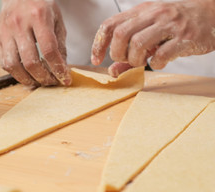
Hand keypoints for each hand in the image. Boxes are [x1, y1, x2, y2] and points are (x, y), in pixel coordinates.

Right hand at [0, 0, 70, 86]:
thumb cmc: (40, 6)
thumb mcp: (57, 20)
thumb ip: (60, 45)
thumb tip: (62, 69)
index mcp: (38, 17)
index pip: (49, 50)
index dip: (58, 69)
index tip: (64, 79)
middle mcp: (19, 24)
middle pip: (30, 61)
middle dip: (43, 77)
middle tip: (51, 82)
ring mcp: (5, 32)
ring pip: (13, 66)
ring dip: (27, 79)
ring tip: (37, 81)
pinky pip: (4, 63)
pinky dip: (15, 73)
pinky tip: (25, 74)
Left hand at [92, 0, 214, 73]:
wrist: (211, 13)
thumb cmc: (175, 24)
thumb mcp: (149, 33)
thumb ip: (129, 52)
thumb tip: (112, 71)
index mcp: (141, 11)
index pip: (110, 25)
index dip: (98, 44)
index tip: (96, 59)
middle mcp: (153, 14)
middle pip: (121, 34)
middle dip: (117, 53)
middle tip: (126, 59)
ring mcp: (169, 24)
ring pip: (138, 43)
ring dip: (135, 59)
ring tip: (142, 61)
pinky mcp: (185, 37)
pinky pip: (162, 55)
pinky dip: (155, 64)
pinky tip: (159, 62)